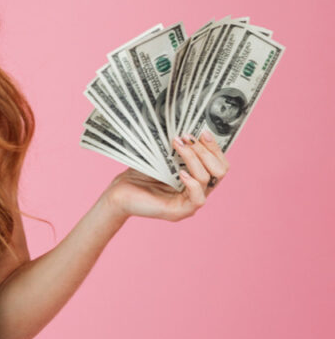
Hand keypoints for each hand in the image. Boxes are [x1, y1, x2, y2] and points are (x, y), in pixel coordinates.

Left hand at [99, 131, 229, 222]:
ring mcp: (190, 203)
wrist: (119, 192)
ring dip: (194, 159)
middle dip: (205, 150)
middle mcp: (198, 190)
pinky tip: (180, 173)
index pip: (219, 163)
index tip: (202, 131)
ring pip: (207, 179)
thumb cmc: (139, 174)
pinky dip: (192, 183)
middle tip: (186, 138)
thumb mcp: (161, 156)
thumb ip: (177, 147)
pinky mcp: (180, 212)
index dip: (214, 147)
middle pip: (219, 170)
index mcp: (197, 177)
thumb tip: (187, 126)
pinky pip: (198, 198)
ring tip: (177, 146)